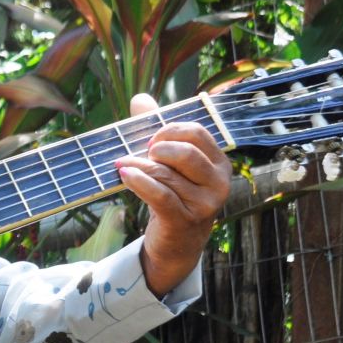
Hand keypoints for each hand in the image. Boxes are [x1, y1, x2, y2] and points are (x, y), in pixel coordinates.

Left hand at [116, 93, 231, 296]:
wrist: (177, 243)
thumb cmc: (174, 195)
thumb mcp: (170, 164)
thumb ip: (157, 130)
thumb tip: (140, 99)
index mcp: (219, 163)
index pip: (197, 133)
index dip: (170, 130)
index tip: (152, 139)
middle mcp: (219, 183)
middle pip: (185, 152)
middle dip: (158, 148)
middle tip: (143, 153)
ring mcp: (205, 204)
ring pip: (166, 174)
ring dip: (140, 166)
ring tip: (123, 165)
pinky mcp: (185, 220)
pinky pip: (160, 195)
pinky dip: (139, 182)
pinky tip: (125, 175)